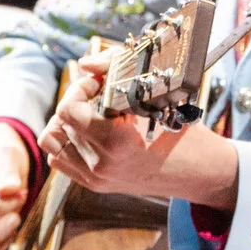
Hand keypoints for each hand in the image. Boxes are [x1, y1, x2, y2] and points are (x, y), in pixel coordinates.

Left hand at [39, 52, 239, 207]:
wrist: (196, 170)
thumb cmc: (182, 129)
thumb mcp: (157, 93)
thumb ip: (116, 67)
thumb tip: (85, 64)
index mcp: (117, 142)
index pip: (70, 110)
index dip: (81, 89)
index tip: (100, 83)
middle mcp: (101, 164)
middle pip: (62, 120)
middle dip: (77, 99)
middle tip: (100, 94)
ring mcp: (95, 177)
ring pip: (54, 139)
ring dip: (67, 120)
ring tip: (91, 113)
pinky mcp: (93, 184)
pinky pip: (58, 158)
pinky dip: (66, 140)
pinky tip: (88, 131)